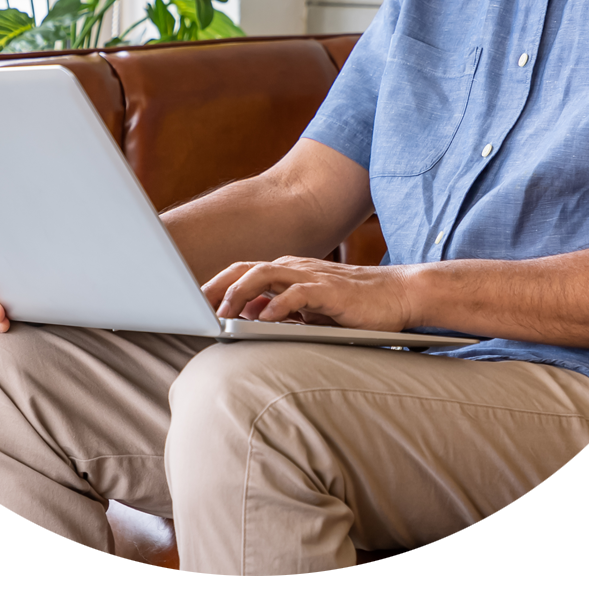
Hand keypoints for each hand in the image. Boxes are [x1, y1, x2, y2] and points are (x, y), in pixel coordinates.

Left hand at [204, 256, 418, 331]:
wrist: (398, 295)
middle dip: (217, 286)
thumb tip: (245, 318)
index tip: (190, 304)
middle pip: (245, 269)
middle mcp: (294, 269)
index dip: (215, 286)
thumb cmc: (353, 306)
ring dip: (240, 293)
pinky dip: (279, 305)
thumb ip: (279, 310)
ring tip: (222, 314)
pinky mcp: (330, 290)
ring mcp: (312, 277)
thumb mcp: (309, 311)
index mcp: (287, 273)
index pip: (242, 273)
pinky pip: (299, 294)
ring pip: (266, 275)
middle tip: (193, 307)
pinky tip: (265, 319)